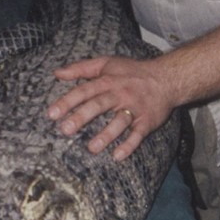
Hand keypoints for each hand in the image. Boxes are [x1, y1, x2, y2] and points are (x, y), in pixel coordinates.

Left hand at [47, 56, 173, 160]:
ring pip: (119, 122)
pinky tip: (117, 156)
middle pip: (99, 105)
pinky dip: (129, 145)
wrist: (167, 78)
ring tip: (91, 148)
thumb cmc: (132, 72)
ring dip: (106, 135)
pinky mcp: (147, 121)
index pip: (84, 91)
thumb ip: (81, 68)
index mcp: (108, 81)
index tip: (51, 114)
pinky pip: (138, 135)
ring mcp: (134, 108)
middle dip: (82, 117)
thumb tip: (57, 73)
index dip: (68, 101)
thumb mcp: (107, 63)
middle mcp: (120, 94)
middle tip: (65, 130)